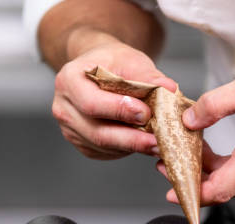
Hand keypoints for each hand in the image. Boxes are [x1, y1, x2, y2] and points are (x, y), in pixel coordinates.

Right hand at [52, 32, 176, 159]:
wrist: (98, 69)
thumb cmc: (112, 62)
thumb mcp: (130, 59)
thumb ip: (149, 76)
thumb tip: (170, 89)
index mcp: (69, 81)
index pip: (91, 103)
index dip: (119, 111)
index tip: (146, 113)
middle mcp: (64, 108)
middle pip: (97, 132)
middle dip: (131, 139)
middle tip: (158, 141)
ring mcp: (70, 129)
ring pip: (103, 146)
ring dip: (132, 147)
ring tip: (158, 144)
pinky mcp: (82, 144)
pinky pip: (106, 152)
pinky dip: (127, 149)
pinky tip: (143, 143)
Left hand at [158, 67, 234, 204]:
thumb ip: (215, 104)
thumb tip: (188, 121)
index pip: (219, 190)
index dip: (191, 194)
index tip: (170, 193)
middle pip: (223, 190)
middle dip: (194, 181)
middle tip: (170, 166)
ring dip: (212, 174)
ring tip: (192, 154)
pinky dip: (230, 170)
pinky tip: (219, 153)